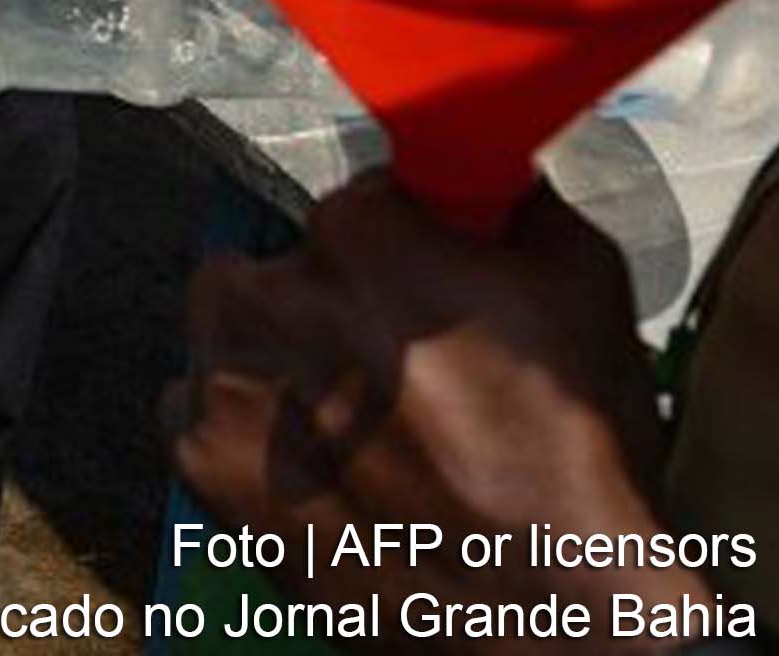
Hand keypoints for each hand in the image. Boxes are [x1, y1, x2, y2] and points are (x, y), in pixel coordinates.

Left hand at [168, 174, 705, 639]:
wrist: (547, 615)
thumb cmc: (572, 460)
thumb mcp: (582, 283)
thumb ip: (505, 202)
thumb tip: (474, 168)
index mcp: (360, 239)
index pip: (356, 203)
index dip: (394, 246)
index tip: (414, 279)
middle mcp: (274, 298)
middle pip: (275, 264)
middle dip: (318, 298)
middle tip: (383, 360)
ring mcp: (226, 382)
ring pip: (227, 334)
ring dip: (273, 360)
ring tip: (350, 420)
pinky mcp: (201, 459)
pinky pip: (195, 409)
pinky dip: (244, 429)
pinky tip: (316, 463)